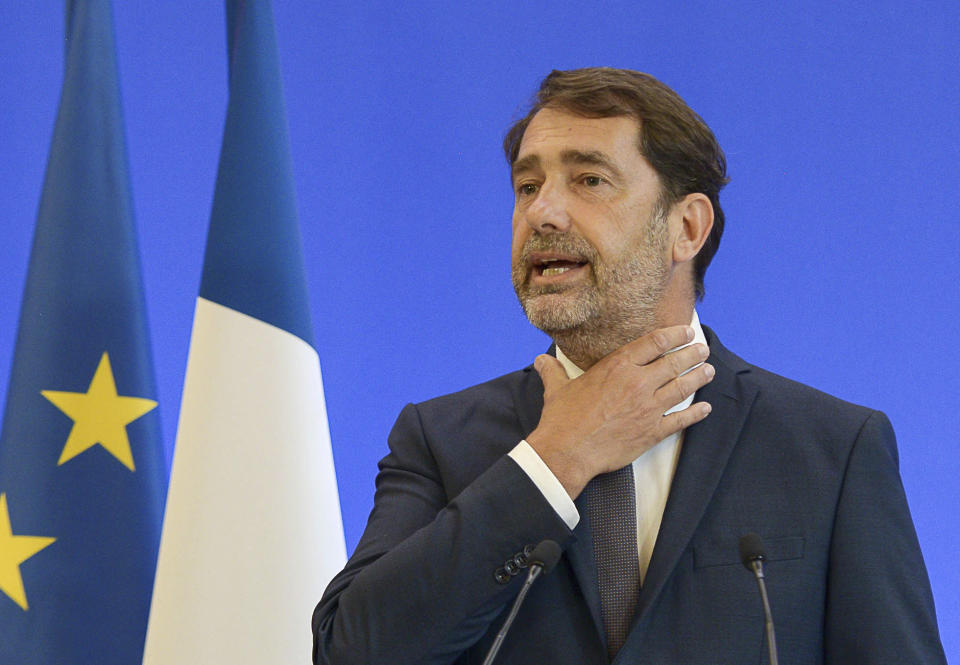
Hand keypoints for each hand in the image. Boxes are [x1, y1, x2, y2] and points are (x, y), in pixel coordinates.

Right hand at [525, 325, 713, 498]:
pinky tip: (705, 408)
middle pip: (674, 362)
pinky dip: (695, 413)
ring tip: (709, 370)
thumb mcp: (556, 389)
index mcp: (617, 366)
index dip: (674, 335)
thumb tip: (541, 360)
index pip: (654, 343)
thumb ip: (553, 371)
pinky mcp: (652, 431)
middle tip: (703, 349)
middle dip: (693, 354)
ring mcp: (648, 408)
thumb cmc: (562, 418)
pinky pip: (681, 420)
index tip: (686, 332)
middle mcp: (638, 383)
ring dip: (699, 377)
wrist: (568, 451)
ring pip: (682, 387)